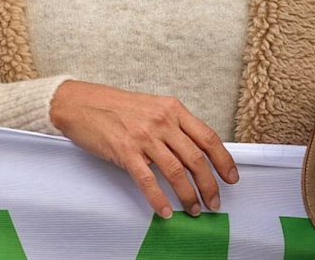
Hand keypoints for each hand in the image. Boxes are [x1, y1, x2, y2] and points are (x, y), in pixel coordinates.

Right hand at [49, 81, 237, 217]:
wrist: (83, 103)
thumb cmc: (118, 107)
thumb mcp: (154, 108)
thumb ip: (174, 126)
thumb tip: (196, 153)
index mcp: (173, 109)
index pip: (208, 137)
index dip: (223, 160)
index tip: (231, 177)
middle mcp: (162, 122)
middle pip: (195, 158)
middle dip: (209, 184)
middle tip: (214, 201)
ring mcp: (144, 137)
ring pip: (176, 171)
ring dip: (188, 195)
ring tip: (194, 209)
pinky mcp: (125, 152)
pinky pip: (148, 180)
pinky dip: (159, 199)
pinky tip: (166, 210)